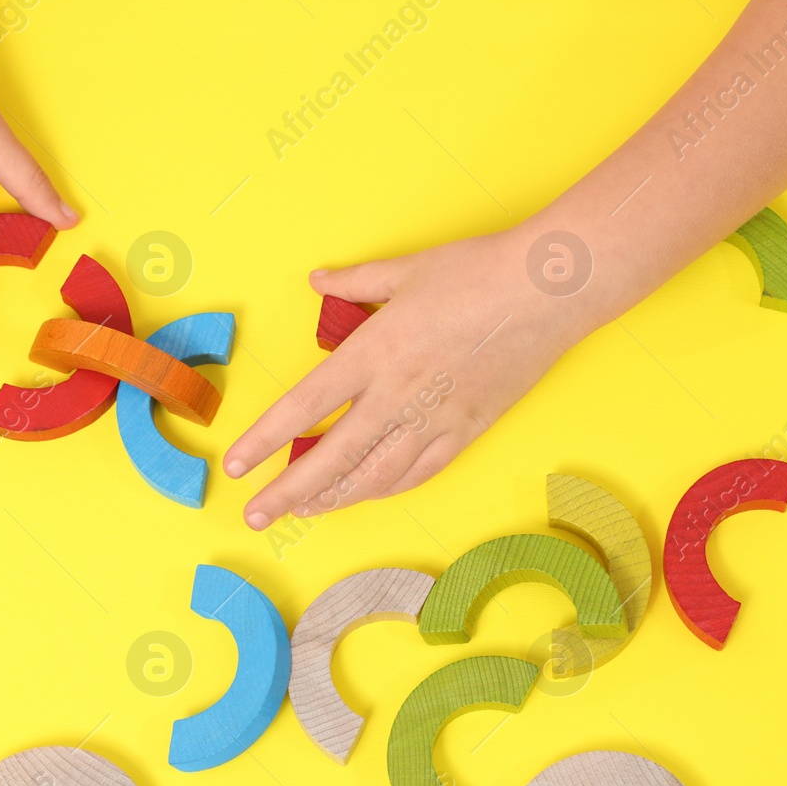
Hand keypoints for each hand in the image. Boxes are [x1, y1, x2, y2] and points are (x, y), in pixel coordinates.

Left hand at [225, 230, 598, 528]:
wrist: (548, 291)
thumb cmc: (477, 271)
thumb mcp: (406, 270)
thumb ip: (355, 281)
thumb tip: (318, 278)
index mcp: (373, 352)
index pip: (303, 406)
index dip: (265, 440)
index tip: (238, 464)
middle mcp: (398, 395)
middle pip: (331, 458)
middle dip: (288, 493)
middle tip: (257, 516)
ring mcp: (435, 419)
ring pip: (374, 476)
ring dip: (335, 498)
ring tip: (306, 509)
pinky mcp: (468, 430)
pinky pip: (419, 472)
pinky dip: (387, 487)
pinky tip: (367, 493)